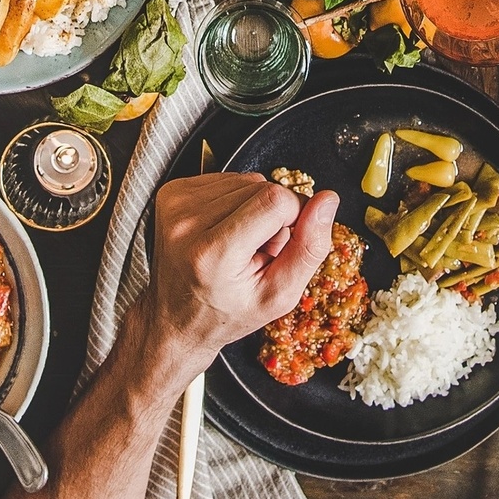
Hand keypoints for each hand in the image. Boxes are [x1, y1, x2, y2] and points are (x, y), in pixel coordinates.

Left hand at [141, 173, 339, 376]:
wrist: (175, 319)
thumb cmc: (225, 313)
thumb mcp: (278, 297)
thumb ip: (309, 249)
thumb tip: (327, 201)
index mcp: (212, 253)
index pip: (275, 200)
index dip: (293, 217)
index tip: (280, 246)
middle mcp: (187, 223)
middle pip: (262, 186)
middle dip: (272, 216)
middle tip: (257, 251)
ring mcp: (175, 204)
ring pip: (246, 179)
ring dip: (254, 207)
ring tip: (240, 243)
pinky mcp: (172, 192)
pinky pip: (226, 179)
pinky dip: (236, 201)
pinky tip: (226, 229)